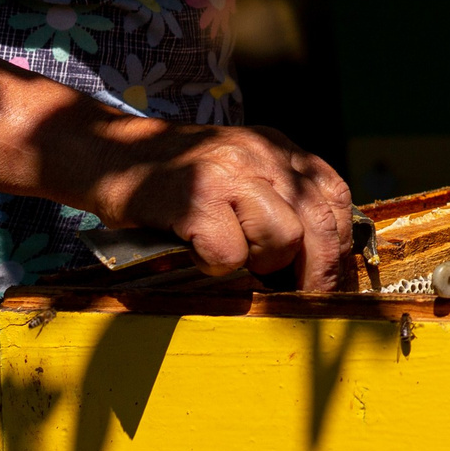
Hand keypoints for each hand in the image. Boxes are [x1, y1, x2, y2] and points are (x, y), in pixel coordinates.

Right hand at [93, 122, 356, 290]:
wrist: (110, 152)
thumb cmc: (176, 178)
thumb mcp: (238, 169)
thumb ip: (277, 197)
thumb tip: (317, 260)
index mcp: (278, 148)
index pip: (334, 196)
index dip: (340, 245)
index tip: (334, 280)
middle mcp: (262, 154)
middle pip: (319, 222)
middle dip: (319, 273)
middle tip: (308, 302)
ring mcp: (229, 173)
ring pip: (284, 237)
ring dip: (264, 264)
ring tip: (236, 261)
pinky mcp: (194, 199)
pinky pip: (229, 253)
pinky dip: (219, 266)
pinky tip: (198, 254)